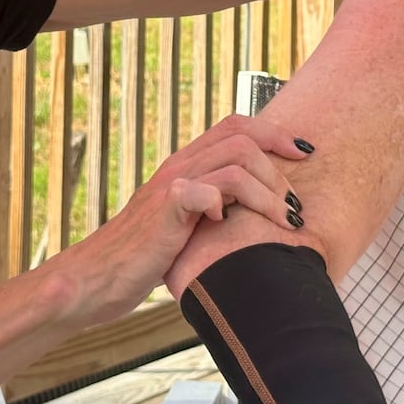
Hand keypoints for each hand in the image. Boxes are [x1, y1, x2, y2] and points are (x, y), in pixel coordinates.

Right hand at [44, 114, 307, 328]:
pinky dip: (226, 205)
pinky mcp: (165, 209)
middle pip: (243, 139)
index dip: (275, 133)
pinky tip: (224, 225)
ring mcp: (171, 185)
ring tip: (283, 221)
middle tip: (294, 207)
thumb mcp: (184, 225)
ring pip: (236, 164)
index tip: (305, 153)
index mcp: (186, 164)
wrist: (98, 278)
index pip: (236, 125)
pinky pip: (208, 191)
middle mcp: (179, 165)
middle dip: (279, 171)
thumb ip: (212, 209)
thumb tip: (257, 215)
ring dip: (269, 193)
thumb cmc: (144, 258)